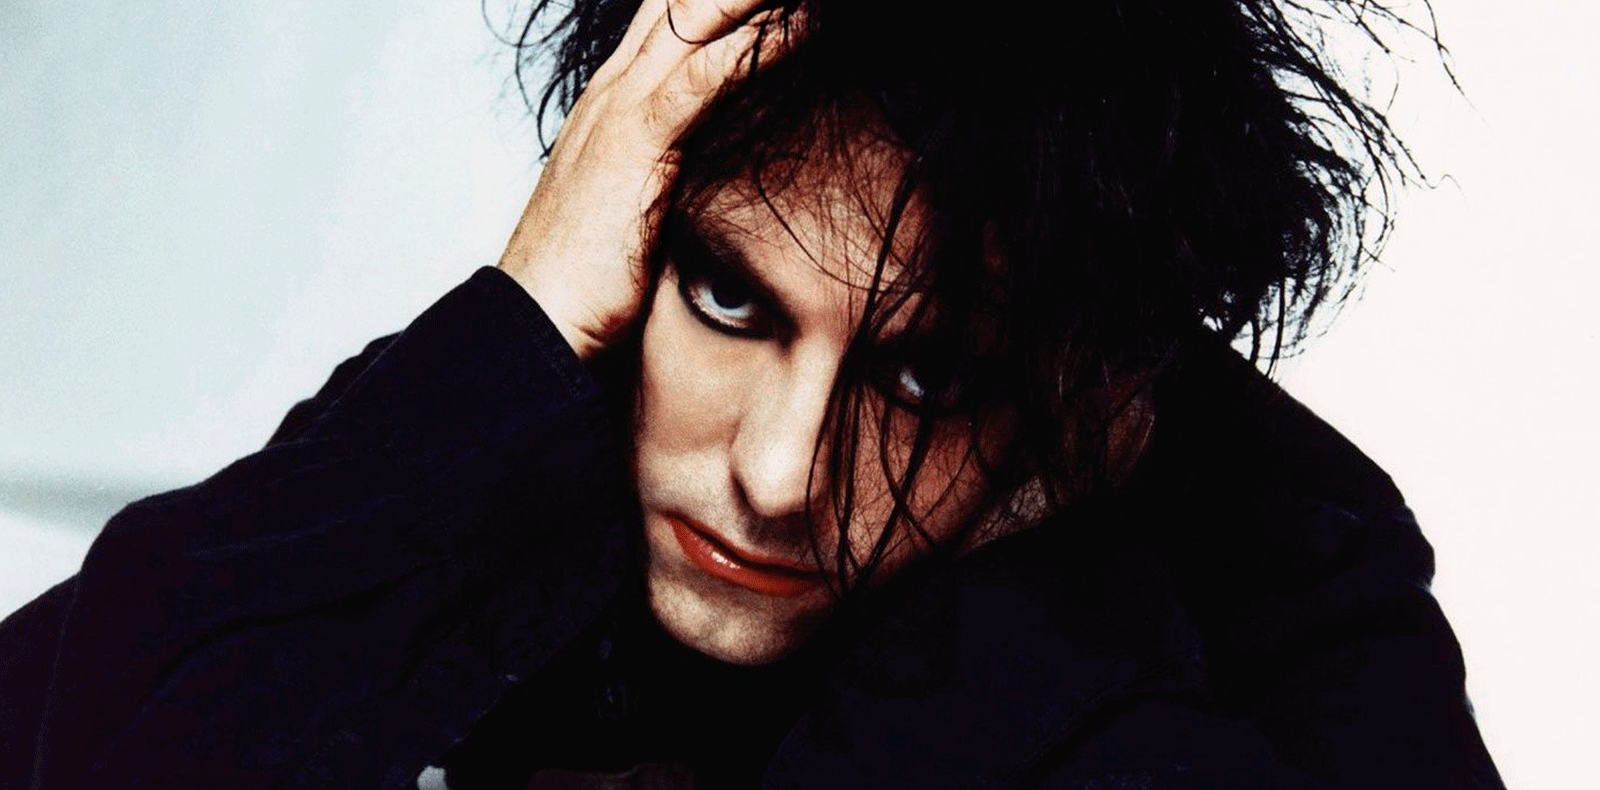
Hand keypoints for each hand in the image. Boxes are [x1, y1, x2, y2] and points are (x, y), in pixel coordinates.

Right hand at [497, 0, 795, 359]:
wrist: (537, 321)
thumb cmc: (585, 276)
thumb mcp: (632, 203)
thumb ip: (665, 167)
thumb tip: (708, 169)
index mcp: (612, 99)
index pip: (668, 15)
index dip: (717, 1)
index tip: (768, 2)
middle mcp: (614, 88)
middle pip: (682, 0)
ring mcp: (622, 107)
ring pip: (696, 17)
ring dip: (754, 1)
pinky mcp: (638, 140)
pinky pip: (707, 74)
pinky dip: (759, 44)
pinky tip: (806, 24)